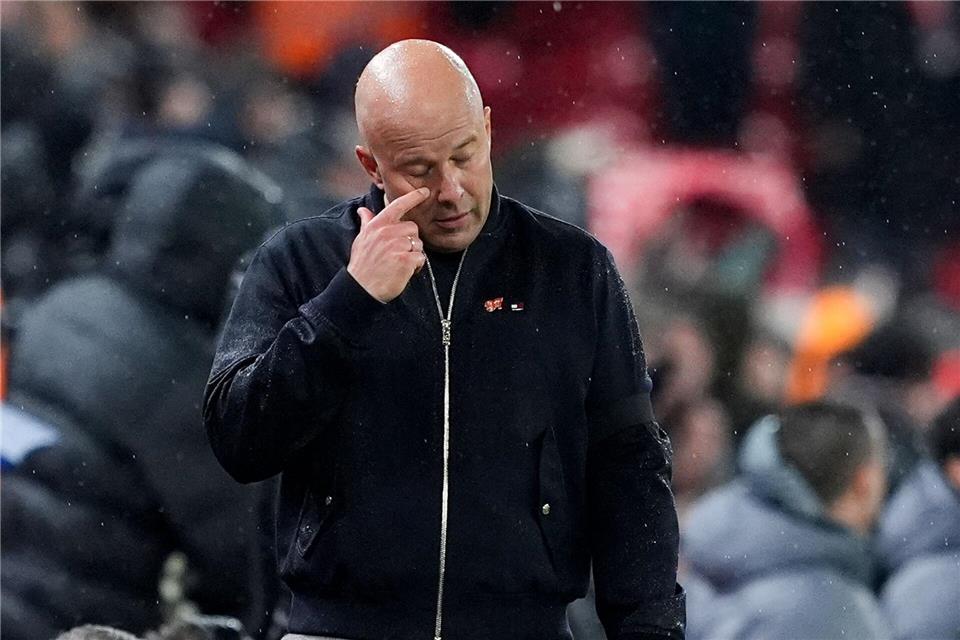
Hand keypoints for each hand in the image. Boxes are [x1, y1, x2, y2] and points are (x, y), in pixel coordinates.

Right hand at [347, 187, 428, 302]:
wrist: (362, 288)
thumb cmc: (362, 264)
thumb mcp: (361, 240)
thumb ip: (367, 223)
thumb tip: (363, 211)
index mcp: (378, 224)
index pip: (398, 205)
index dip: (413, 197)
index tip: (424, 191)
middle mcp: (388, 232)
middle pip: (413, 228)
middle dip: (410, 241)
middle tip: (398, 254)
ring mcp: (398, 245)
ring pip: (419, 244)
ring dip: (413, 254)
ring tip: (399, 264)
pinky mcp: (406, 259)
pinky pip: (421, 258)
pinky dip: (416, 267)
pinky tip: (404, 272)